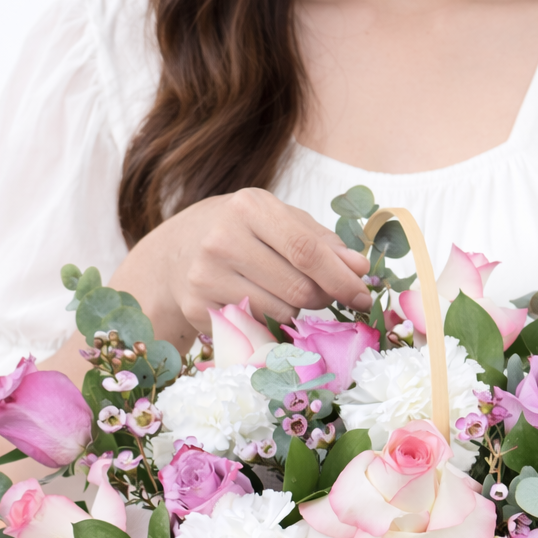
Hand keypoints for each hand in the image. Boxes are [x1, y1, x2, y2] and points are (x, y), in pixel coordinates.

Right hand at [110, 187, 372, 351]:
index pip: (307, 251)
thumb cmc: (241, 232)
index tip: (363, 296)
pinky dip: (270, 323)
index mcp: (249, 207)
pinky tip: (256, 303)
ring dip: (295, 311)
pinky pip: (258, 329)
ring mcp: (206, 277)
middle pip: (299, 289)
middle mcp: (223, 240)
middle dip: (321, 297)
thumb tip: (360, 270)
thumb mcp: (278, 221)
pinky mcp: (199, 309)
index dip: (341, 278)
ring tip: (277, 291)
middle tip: (321, 293)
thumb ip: (322, 242)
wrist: (173, 254)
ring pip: (281, 314)